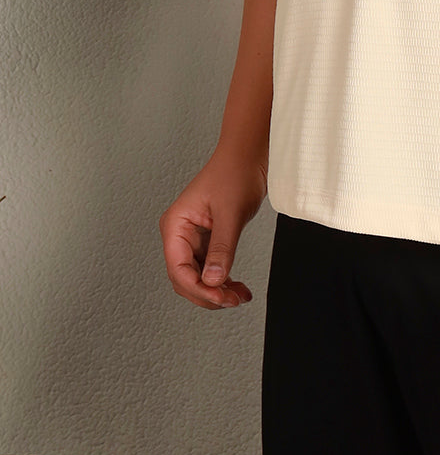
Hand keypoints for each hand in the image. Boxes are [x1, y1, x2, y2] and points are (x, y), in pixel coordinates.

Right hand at [159, 148, 266, 309]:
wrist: (249, 154)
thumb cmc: (235, 172)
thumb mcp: (230, 212)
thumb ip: (222, 248)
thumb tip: (213, 281)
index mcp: (175, 225)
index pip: (178, 269)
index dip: (198, 288)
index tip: (220, 297)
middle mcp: (179, 234)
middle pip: (185, 278)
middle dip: (208, 293)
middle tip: (232, 300)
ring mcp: (193, 238)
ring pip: (198, 277)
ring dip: (217, 291)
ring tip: (239, 296)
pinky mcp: (208, 239)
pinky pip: (211, 268)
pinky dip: (223, 280)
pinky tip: (238, 288)